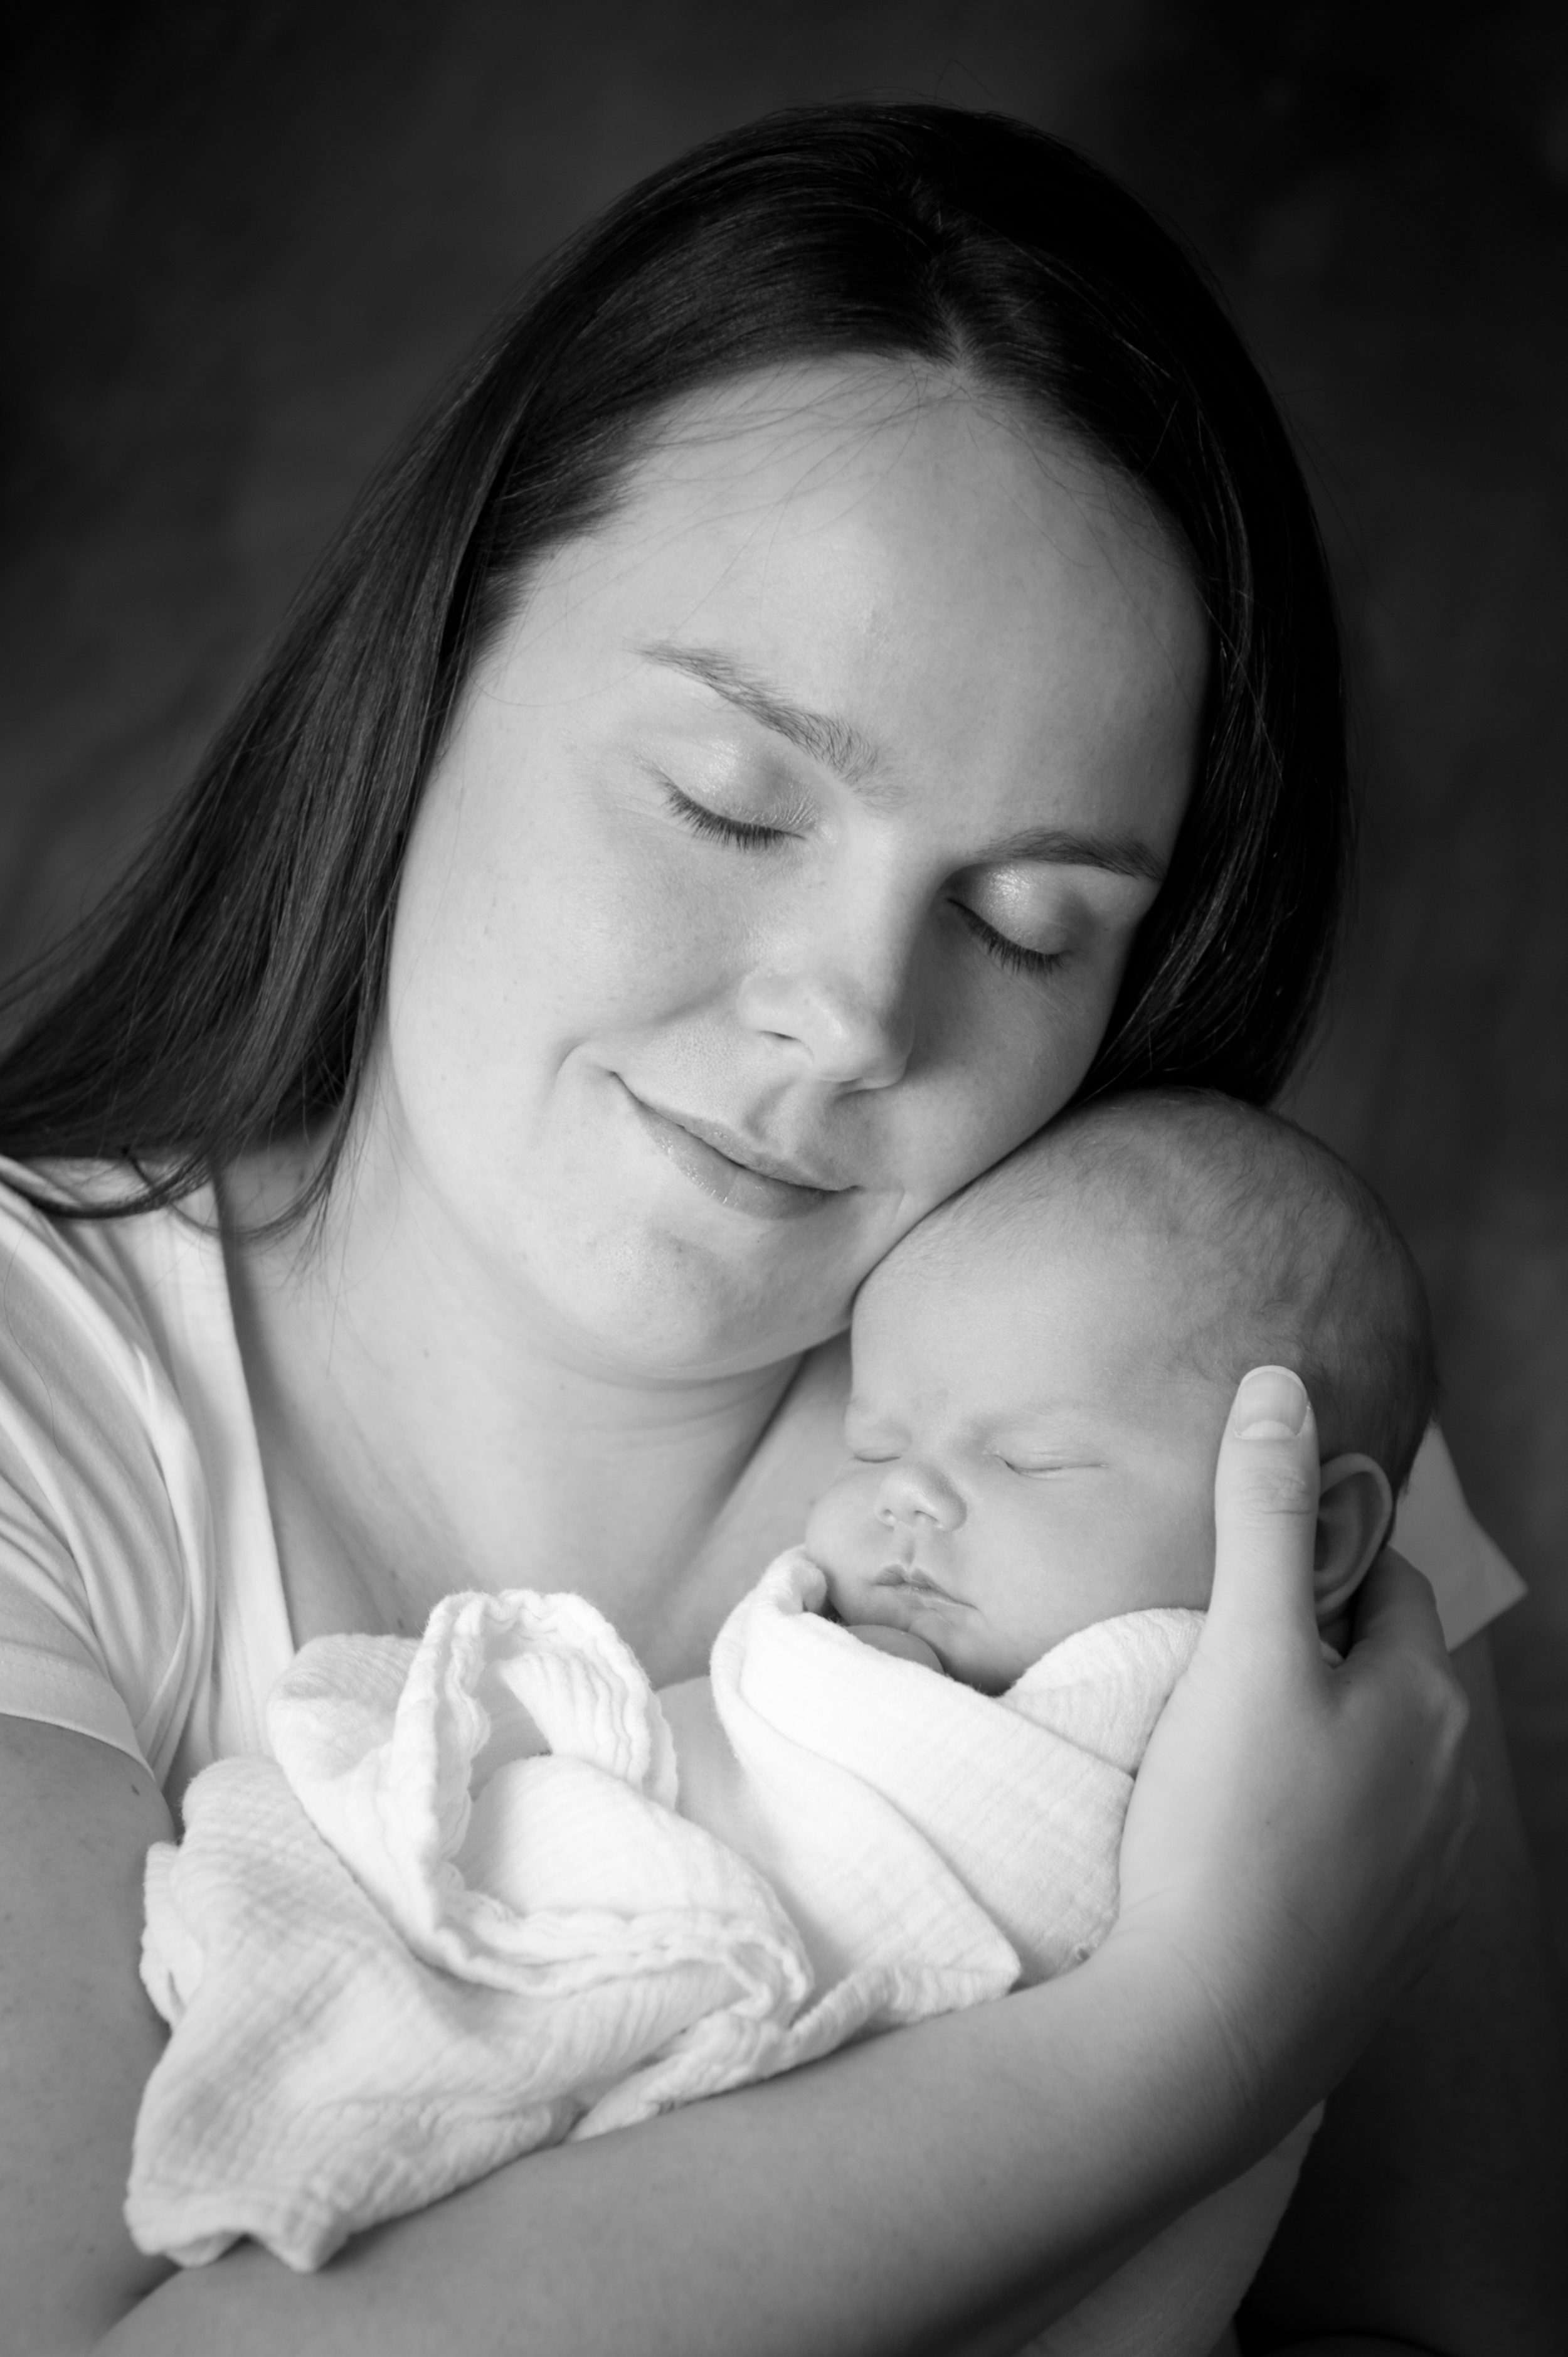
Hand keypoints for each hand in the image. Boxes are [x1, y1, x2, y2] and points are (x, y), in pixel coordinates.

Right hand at [1109, 1366, 1473, 2149]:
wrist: (1204, 2035)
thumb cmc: (1224, 1831)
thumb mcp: (1241, 1651)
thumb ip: (1263, 1517)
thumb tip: (1278, 1387)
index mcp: (1429, 1702)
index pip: (1385, 1581)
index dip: (1314, 1562)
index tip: (1237, 1578)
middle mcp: (1451, 1790)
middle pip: (1382, 1673)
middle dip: (1312, 1650)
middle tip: (1207, 1659)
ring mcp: (1424, 1879)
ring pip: (1371, 1763)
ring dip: (1312, 1740)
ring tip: (1211, 1750)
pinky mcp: (1384, 1947)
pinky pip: (1355, 1847)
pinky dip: (1308, 1825)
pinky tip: (1236, 1842)